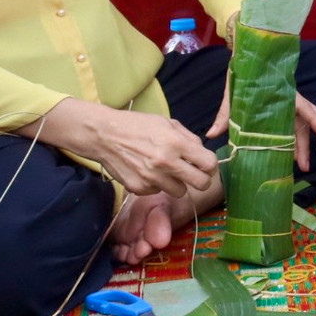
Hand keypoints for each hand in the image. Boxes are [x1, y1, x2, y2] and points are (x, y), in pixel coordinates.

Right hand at [30, 98, 217, 196]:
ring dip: (177, 183)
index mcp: (176, 143)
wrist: (105, 136)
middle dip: (201, 179)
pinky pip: (158, 192)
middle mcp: (166, 163)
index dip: (210, 165)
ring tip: (166, 170)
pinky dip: (157, 185)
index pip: (209, 164)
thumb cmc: (139, 126)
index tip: (206, 164)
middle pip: (200, 184)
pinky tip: (148, 171)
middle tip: (194, 173)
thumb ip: (189, 139)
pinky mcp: (139, 189)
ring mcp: (152, 178)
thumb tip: (204, 154)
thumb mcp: (168, 123)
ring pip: (180, 191)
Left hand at [205, 76, 315, 170]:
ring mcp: (289, 107)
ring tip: (303, 166)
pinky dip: (297, 143)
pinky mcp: (283, 112)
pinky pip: (294, 128)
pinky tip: (292, 157)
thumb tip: (211, 134)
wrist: (244, 62)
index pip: (306, 108)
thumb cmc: (242, 75)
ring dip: (306, 146)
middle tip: (315, 163)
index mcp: (284, 94)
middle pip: (310, 121)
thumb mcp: (233, 94)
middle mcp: (291, 101)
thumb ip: (225, 114)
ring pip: (304, 127)